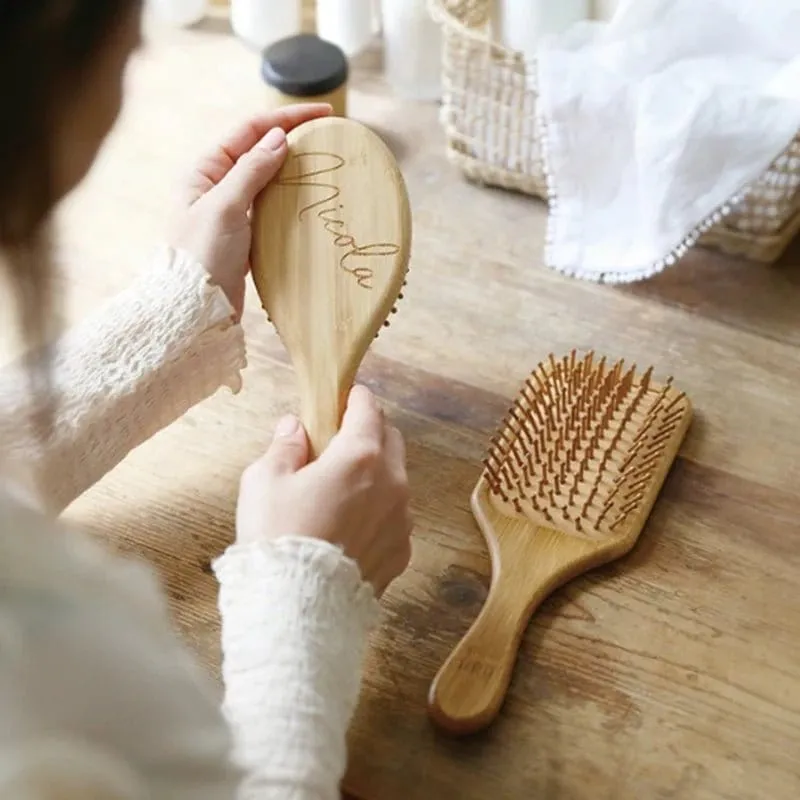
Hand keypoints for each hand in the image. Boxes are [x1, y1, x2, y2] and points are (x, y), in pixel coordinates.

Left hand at [169, 103, 331, 318]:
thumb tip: (279, 137)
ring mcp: (233, 211)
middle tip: (330, 137)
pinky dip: (292, 199)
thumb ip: (251, 171)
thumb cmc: (200, 257)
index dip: (287, 117)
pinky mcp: (246, 235)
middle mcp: (218, 186)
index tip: (324, 114)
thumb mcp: (225, 208)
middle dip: (294, 139)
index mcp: (205, 170)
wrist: (194, 310)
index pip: (250, 130)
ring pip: (269, 179)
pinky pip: (273, 207)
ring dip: (295, 169)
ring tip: (325, 164)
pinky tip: (310, 199)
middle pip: (261, 150)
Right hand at [237, 385, 412, 596]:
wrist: (296, 607)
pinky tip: (351, 524)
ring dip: (377, 473)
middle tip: (340, 440)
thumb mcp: (264, 481)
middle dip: (370, 431)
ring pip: (397, 479)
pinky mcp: (402, 550)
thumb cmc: (277, 537)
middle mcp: (392, 482)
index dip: (355, 399)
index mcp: (360, 456)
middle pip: (391, 439)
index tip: (344, 397)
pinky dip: (379, 510)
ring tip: (343, 488)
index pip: (368, 409)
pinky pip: (396, 517)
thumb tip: (295, 428)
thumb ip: (285, 446)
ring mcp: (402, 519)